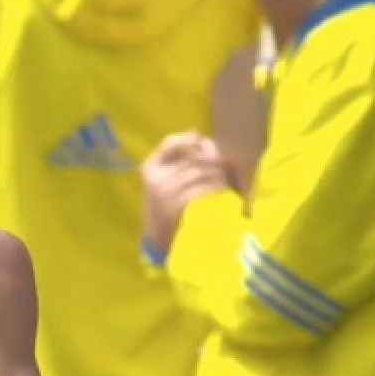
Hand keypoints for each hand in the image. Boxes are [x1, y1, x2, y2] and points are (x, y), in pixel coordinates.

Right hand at [142, 131, 230, 253]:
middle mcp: (156, 178)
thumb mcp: (163, 181)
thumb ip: (178, 157)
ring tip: (225, 186)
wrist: (161, 243)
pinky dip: (218, 189)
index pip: (171, 143)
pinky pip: (205, 188)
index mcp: (149, 169)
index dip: (191, 143)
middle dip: (214, 161)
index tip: (204, 149)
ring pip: (202, 171)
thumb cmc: (166, 209)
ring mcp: (166, 192)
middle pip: (193, 157)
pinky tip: (223, 196)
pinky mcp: (179, 205)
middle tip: (224, 171)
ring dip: (220, 176)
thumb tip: (196, 132)